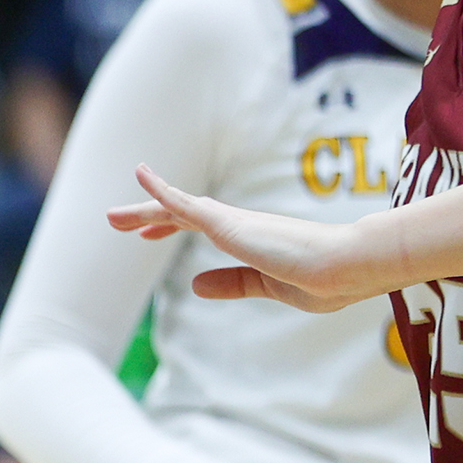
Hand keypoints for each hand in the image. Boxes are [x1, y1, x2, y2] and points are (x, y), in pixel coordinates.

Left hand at [107, 165, 379, 312]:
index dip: (171, 226)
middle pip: (182, 213)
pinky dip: (162, 189)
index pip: (202, 226)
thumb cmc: (324, 278)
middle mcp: (239, 224)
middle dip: (148, 216)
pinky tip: (141, 176)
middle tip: (117, 220)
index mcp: (250, 239)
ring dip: (145, 208)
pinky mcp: (229, 223)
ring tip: (112, 216)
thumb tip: (196, 285)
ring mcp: (233, 222)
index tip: (148, 233)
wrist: (350, 267)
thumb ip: (233, 283)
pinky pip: (187, 203)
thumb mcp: (266, 286)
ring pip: (178, 208)